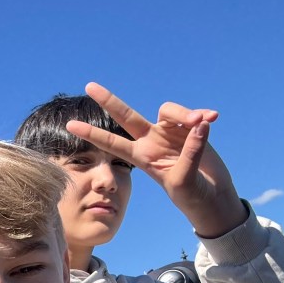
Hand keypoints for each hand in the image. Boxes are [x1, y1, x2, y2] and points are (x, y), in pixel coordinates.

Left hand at [66, 82, 247, 237]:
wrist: (210, 196)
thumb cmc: (192, 195)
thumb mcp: (185, 180)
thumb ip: (190, 153)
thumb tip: (200, 124)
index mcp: (142, 157)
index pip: (113, 144)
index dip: (93, 135)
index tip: (70, 126)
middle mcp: (151, 140)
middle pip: (127, 116)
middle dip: (109, 101)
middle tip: (89, 86)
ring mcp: (169, 132)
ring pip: (169, 110)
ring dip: (184, 113)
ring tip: (201, 122)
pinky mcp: (190, 128)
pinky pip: (194, 114)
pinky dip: (203, 114)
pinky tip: (213, 118)